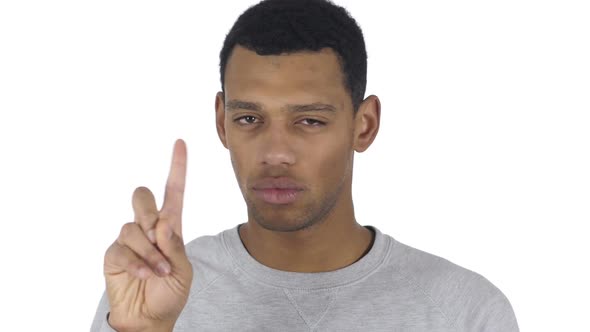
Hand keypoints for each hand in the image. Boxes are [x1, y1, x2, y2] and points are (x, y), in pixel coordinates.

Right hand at [103, 139, 192, 331]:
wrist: (150, 318)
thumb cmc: (169, 291)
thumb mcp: (183, 270)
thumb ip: (175, 247)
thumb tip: (163, 224)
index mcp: (171, 227)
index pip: (174, 191)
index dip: (177, 167)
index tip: (180, 143)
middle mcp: (148, 228)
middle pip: (142, 196)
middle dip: (148, 210)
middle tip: (157, 233)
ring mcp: (129, 240)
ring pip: (133, 226)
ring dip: (149, 250)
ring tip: (158, 270)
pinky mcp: (114, 254)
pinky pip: (121, 248)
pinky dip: (136, 262)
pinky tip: (143, 274)